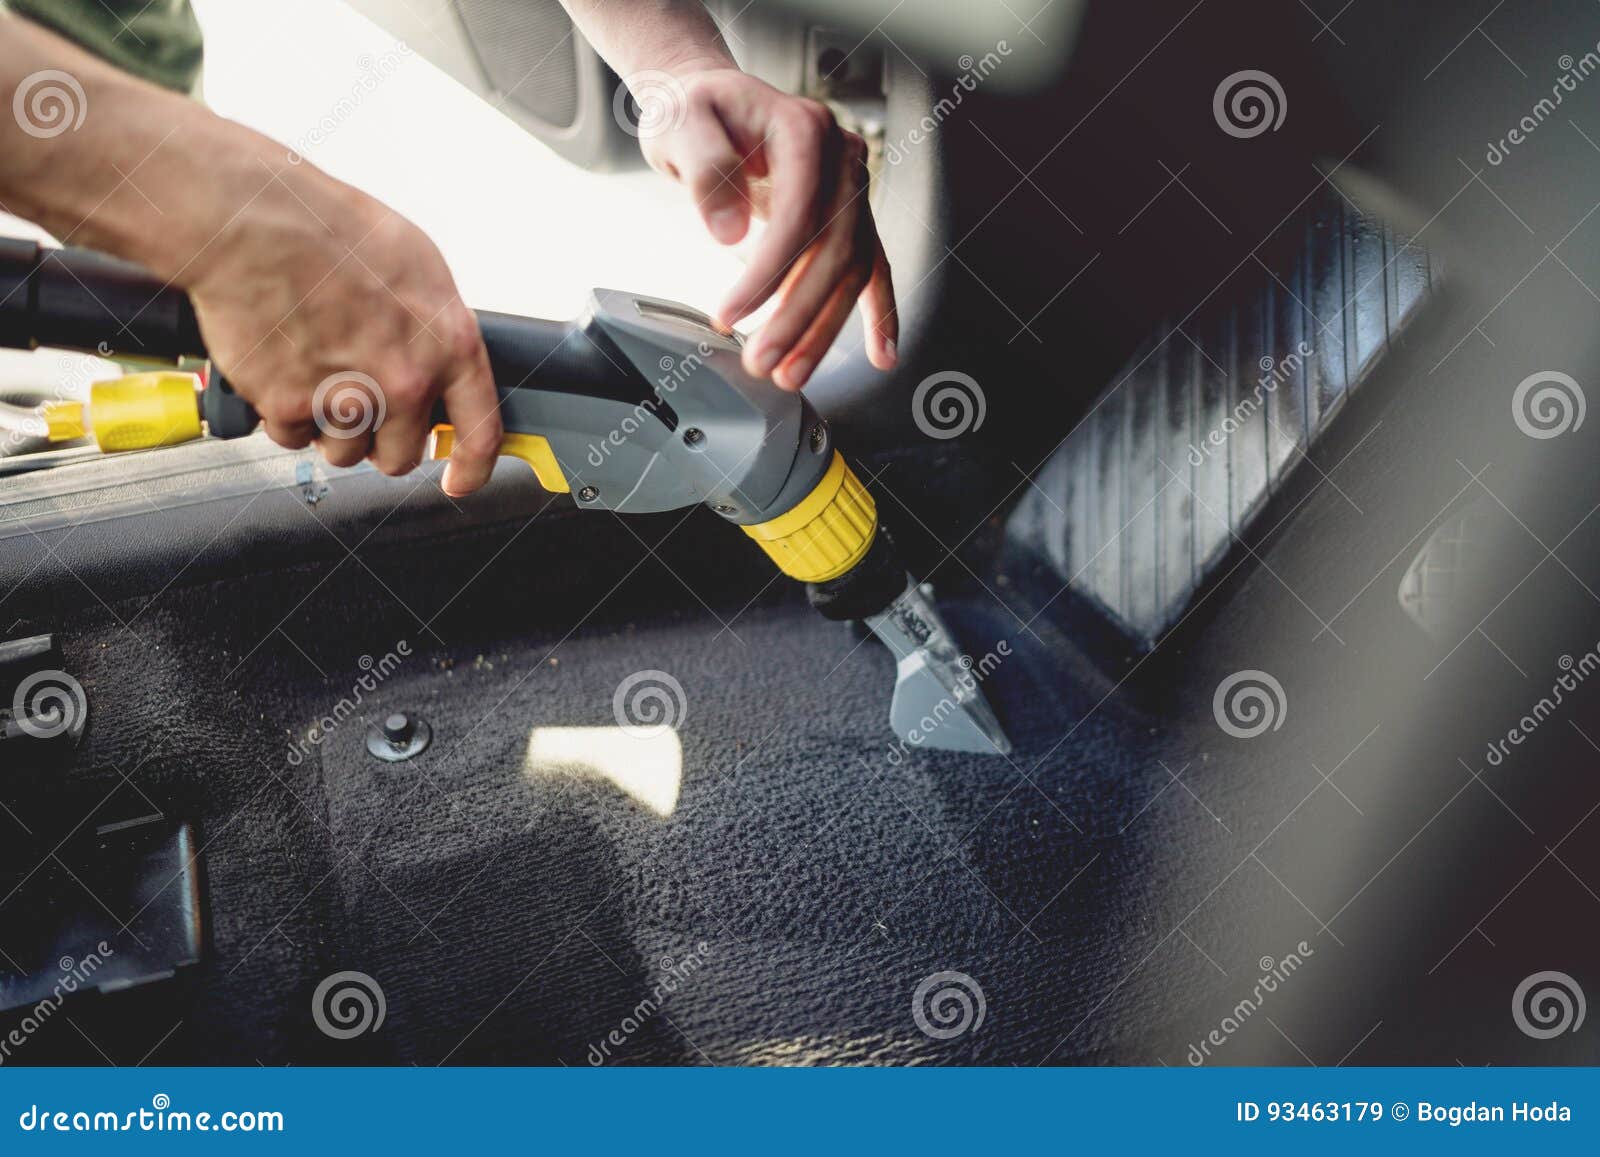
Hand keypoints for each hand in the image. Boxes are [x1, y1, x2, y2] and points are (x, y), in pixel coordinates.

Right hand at [185, 169, 501, 495]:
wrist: (257, 224)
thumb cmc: (333, 231)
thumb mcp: (419, 269)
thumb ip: (434, 329)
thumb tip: (437, 360)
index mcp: (447, 347)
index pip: (479, 432)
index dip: (471, 467)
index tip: (459, 480)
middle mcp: (404, 382)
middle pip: (400, 456)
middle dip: (380, 440)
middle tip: (358, 403)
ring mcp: (348, 400)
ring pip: (344, 454)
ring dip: (330, 429)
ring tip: (315, 371)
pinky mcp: (290, 407)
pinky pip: (292, 438)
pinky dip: (283, 414)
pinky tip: (281, 367)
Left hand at [641, 67, 898, 390]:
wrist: (710, 103)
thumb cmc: (696, 111)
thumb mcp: (681, 125)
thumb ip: (705, 170)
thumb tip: (730, 232)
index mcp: (804, 128)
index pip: (801, 213)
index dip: (769, 272)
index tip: (732, 312)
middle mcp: (840, 158)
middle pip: (835, 249)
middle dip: (799, 315)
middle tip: (763, 361)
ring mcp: (850, 188)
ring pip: (852, 269)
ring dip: (824, 329)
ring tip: (791, 374)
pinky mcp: (847, 216)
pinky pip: (872, 267)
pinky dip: (880, 313)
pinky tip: (882, 353)